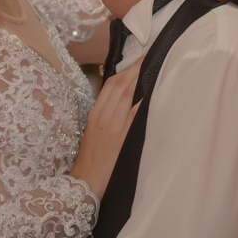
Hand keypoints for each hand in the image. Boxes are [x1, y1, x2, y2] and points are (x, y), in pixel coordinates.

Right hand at [71, 60, 141, 198]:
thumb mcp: (91, 132)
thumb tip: (119, 103)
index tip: (134, 62)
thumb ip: (104, 116)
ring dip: (138, 79)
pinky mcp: (120, 138)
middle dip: (133, 70)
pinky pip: (133, 116)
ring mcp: (112, 126)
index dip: (122, 71)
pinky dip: (142, 102)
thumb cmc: (90, 158)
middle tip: (146, 57)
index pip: (108, 86)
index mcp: (94, 114)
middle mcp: (102, 117)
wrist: (85, 180)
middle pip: (118, 86)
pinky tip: (152, 94)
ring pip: (126, 96)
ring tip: (150, 68)